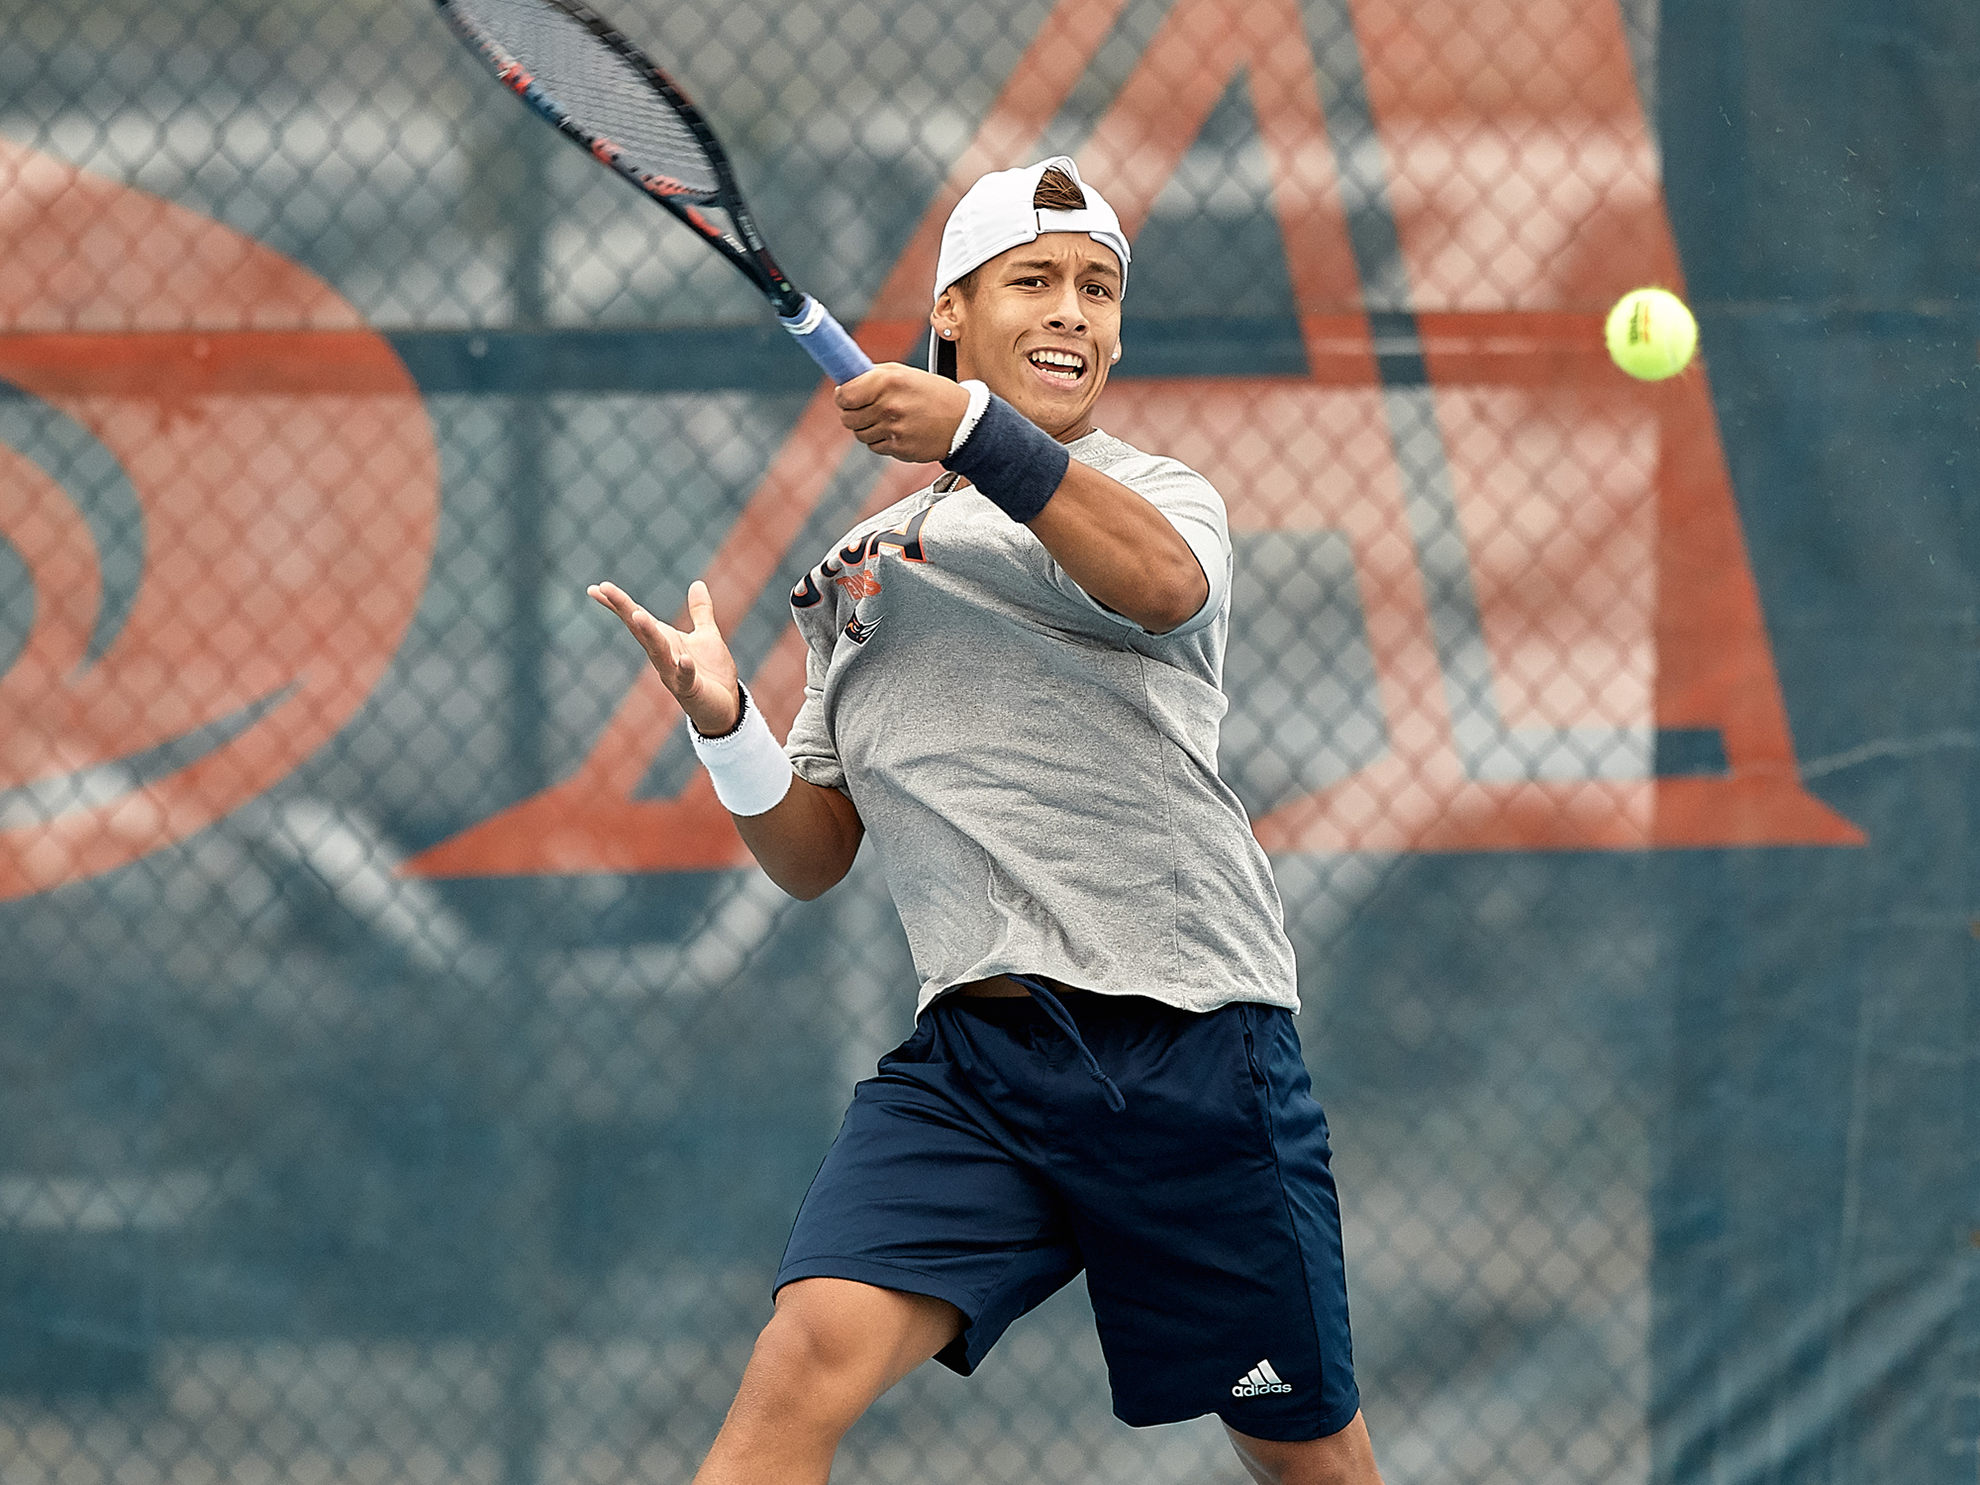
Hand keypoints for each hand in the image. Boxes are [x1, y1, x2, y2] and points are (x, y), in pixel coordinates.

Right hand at [587, 578, 740, 734]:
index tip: (596, 587)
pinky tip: (683, 658)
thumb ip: (700, 611)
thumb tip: (697, 583)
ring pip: (657, 651)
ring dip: (648, 633)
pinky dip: (683, 668)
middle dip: (624, 609)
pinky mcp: (690, 689)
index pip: (637, 618)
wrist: (724, 707)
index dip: (618, 603)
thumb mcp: (707, 635)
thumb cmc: (711, 673)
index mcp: (665, 640)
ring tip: (637, 614)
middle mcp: (662, 656)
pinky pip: (685, 677)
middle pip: (639, 629)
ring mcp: (673, 673)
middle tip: (604, 589)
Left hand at [835, 363, 971, 463]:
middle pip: (847, 418)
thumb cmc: (933, 394)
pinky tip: (898, 431)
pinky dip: (881, 440)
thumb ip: (873, 376)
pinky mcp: (899, 449)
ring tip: (888, 418)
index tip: (846, 396)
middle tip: (865, 408)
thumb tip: (846, 381)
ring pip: (860, 434)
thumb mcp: (905, 373)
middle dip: (852, 413)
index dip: (842, 397)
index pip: (844, 395)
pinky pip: (875, 447)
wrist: (964, 421)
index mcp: (888, 382)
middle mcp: (889, 406)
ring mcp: (894, 430)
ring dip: (868, 428)